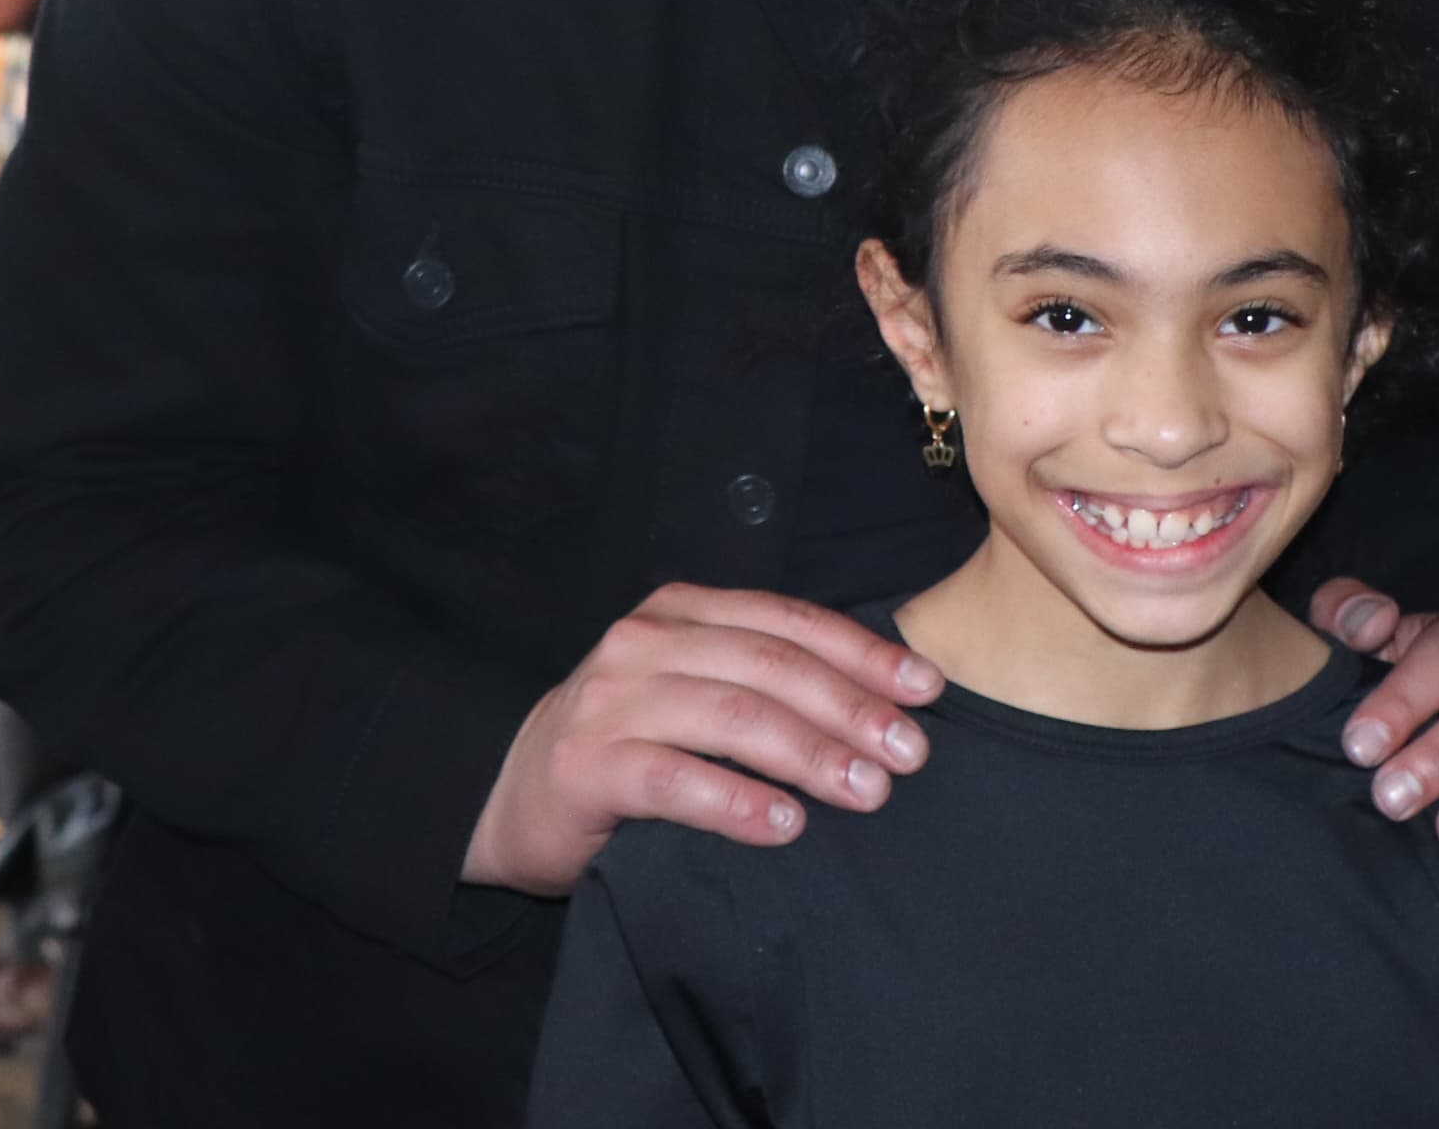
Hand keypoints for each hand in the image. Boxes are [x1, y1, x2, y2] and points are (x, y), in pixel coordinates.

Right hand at [462, 585, 940, 896]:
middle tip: (910, 753)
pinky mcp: (587, 766)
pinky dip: (737, 802)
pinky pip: (675, 781)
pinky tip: (785, 826)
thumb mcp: (691, 689)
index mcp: (681, 613)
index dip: (863, 653)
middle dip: (851, 708)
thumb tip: (883, 702)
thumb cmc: (625, 746)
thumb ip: (761, 680)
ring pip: (731, 716)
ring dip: (810, 754)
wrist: (511, 795)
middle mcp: (644, 642)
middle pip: (770, 665)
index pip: (788, 621)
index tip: (927, 690)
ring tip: (867, 791)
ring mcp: (611, 702)